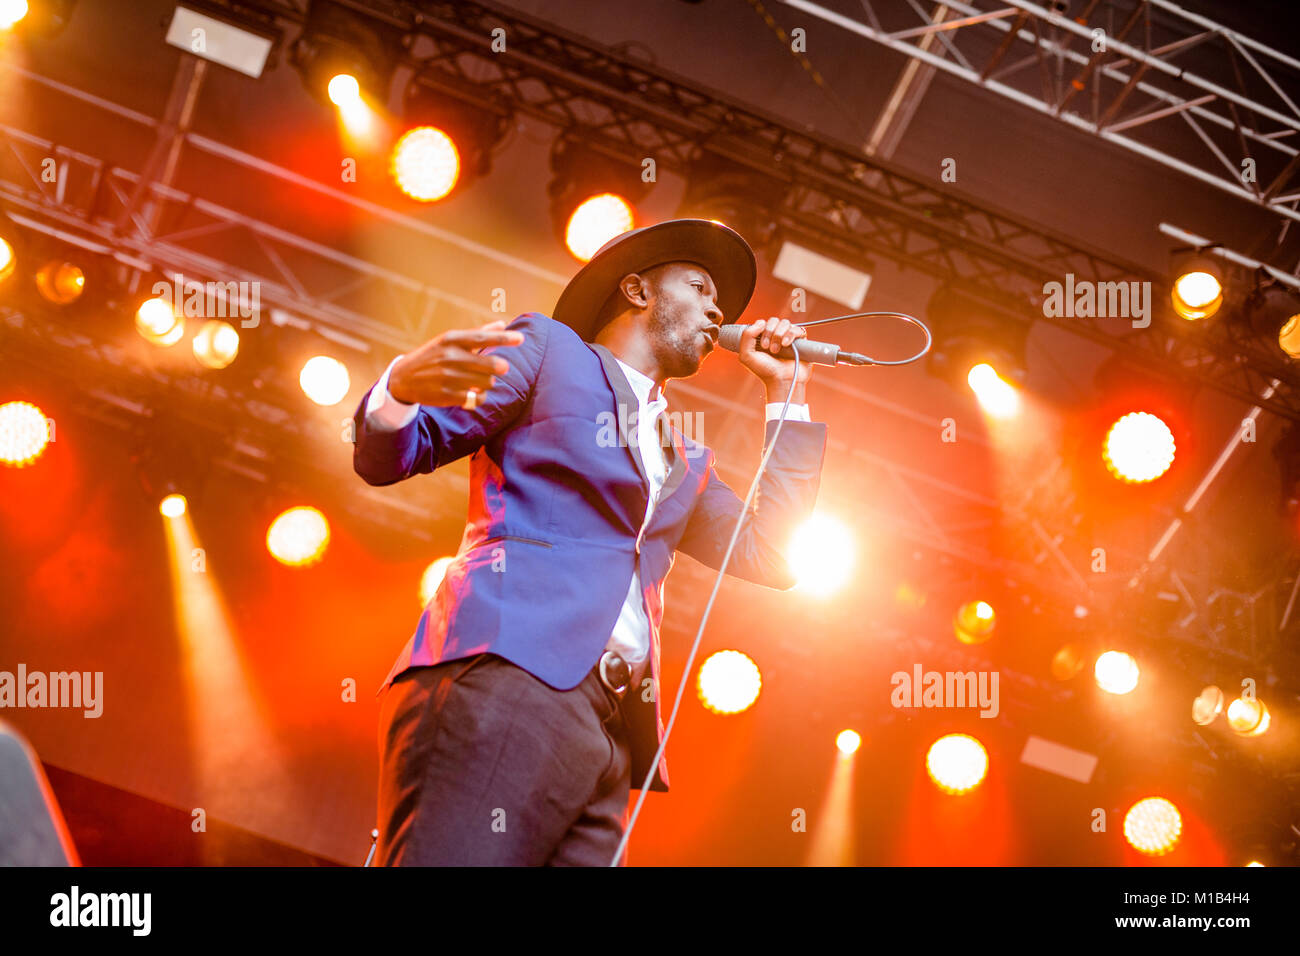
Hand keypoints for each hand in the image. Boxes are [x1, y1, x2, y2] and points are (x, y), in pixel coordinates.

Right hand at [388, 320, 524, 406]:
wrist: (403, 378)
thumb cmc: (433, 356)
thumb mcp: (449, 341)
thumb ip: (478, 333)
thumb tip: (503, 323)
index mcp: (451, 340)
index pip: (483, 338)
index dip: (504, 338)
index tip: (521, 338)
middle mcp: (450, 357)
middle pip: (491, 365)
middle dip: (500, 367)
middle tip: (502, 368)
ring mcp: (448, 377)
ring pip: (487, 383)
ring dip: (487, 383)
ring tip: (478, 381)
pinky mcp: (447, 395)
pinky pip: (477, 398)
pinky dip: (479, 397)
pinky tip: (473, 394)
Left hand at [736, 317, 812, 397]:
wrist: (781, 381)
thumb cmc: (765, 371)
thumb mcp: (746, 356)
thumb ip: (746, 336)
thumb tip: (760, 322)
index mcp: (763, 338)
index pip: (763, 322)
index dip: (761, 329)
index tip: (761, 345)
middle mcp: (776, 336)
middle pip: (774, 320)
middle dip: (770, 332)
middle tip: (768, 348)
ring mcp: (788, 338)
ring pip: (785, 323)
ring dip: (779, 335)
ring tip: (777, 350)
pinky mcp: (800, 341)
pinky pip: (797, 329)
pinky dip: (790, 335)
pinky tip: (786, 345)